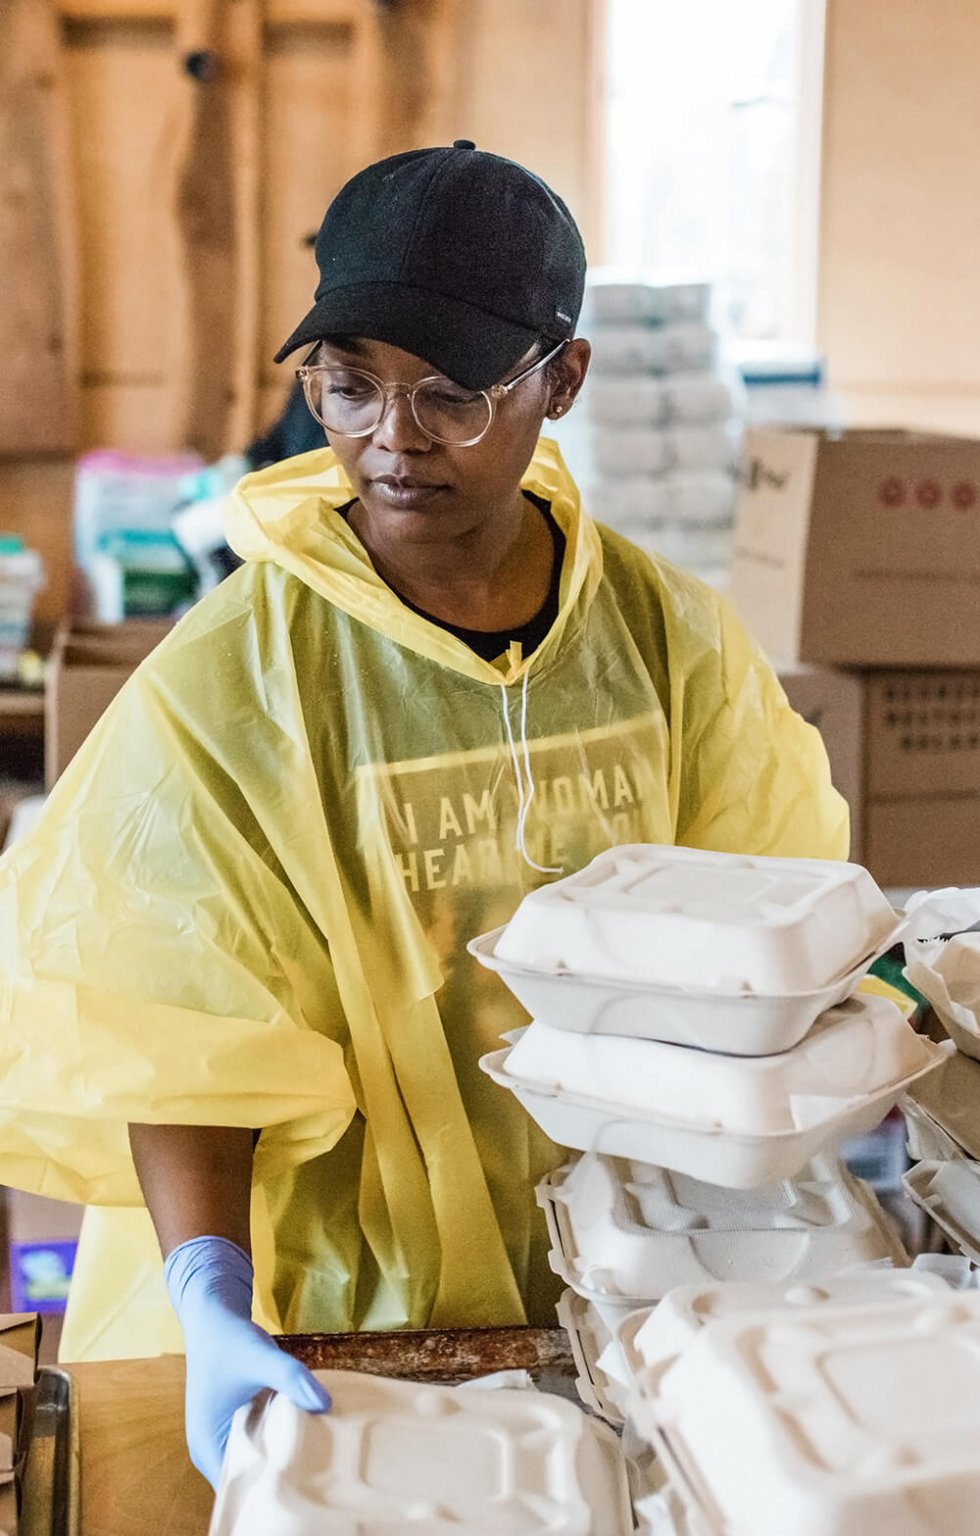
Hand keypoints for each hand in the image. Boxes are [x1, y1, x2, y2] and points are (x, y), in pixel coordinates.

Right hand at [165, 1236, 330, 1488]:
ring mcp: (224, 1438)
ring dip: (283, 1458)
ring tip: (319, 1455)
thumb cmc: (229, 1338)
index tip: (304, 1482)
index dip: (269, 1492)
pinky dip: (280, 1440)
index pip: (240, 1490)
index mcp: (208, 1447)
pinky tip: (306, 1434)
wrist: (215, 1312)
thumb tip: (324, 1403)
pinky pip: (260, 1443)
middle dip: (281, 1477)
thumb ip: (290, 1378)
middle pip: (251, 1480)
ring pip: (258, 1462)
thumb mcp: (260, 1357)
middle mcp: (213, 1451)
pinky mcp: (237, 1424)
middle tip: (321, 1469)